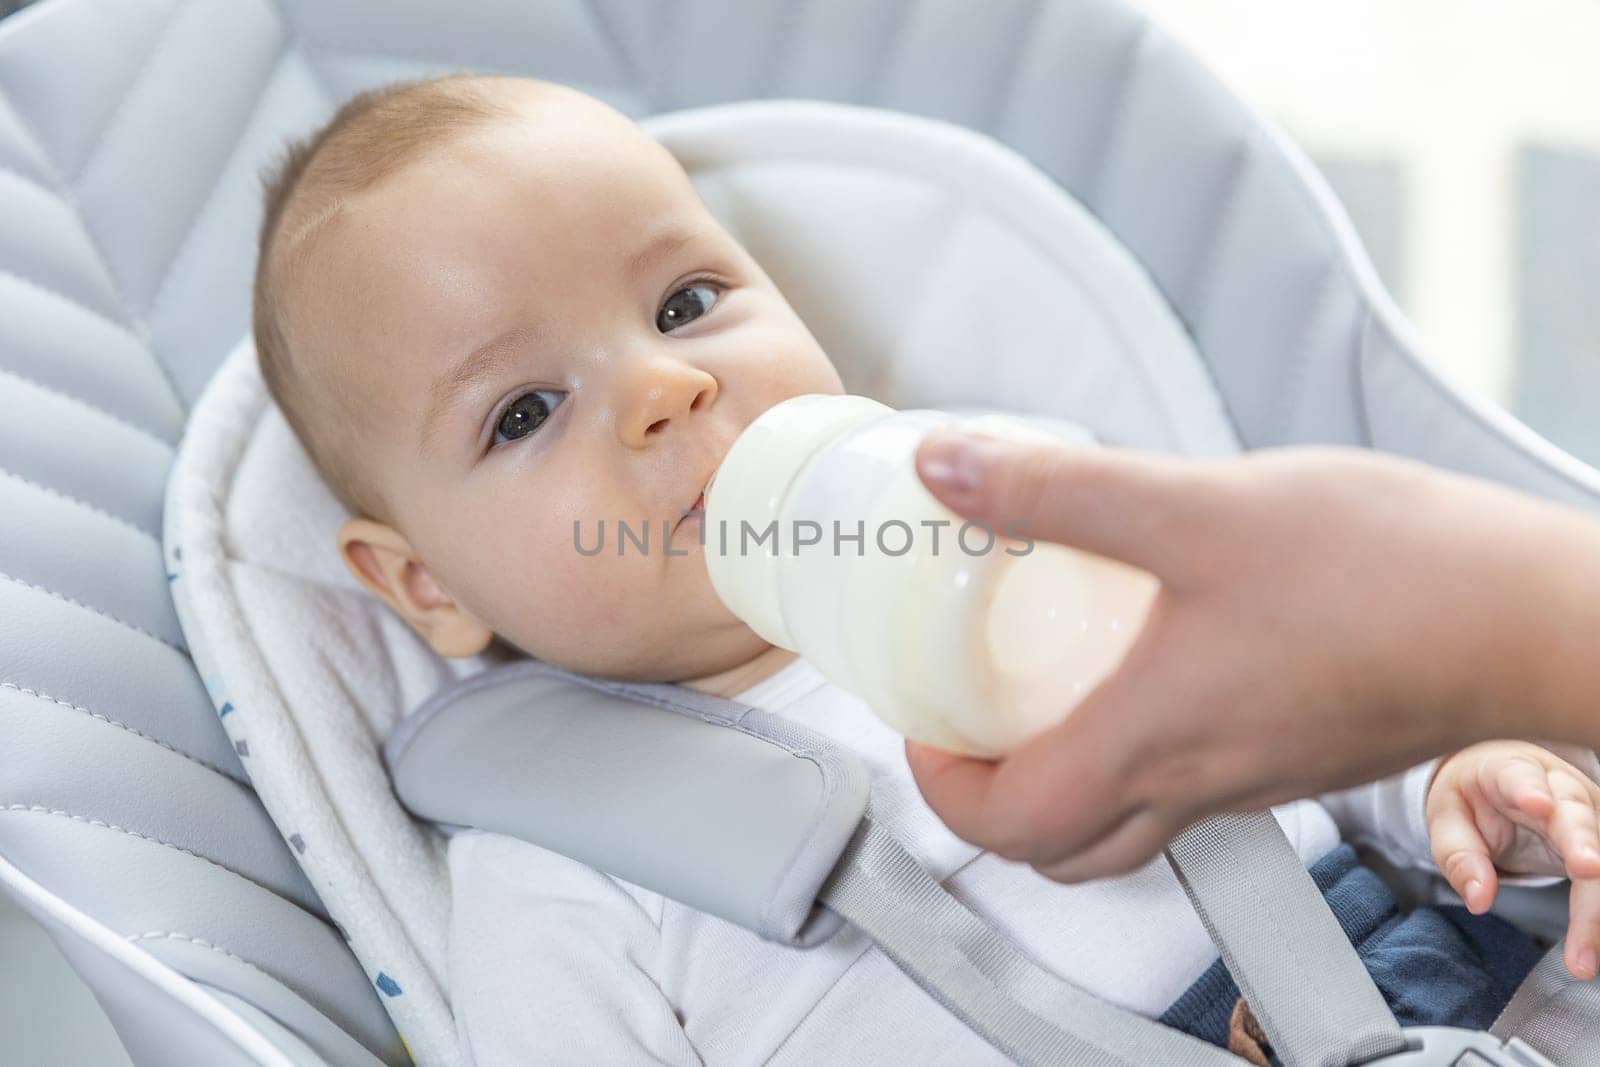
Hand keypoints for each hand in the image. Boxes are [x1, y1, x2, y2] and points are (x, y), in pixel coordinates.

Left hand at [903, 429, 1599, 883]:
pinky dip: (1133, 750)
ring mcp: (1252, 778)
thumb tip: (947, 470)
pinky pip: (1187, 783)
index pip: (1011, 824)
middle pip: (1060, 847)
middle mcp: (1198, 781)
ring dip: (1060, 776)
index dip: (941, 788)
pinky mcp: (1295, 752)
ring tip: (1037, 689)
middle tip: (965, 719)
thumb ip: (1057, 492)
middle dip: (990, 797)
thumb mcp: (1191, 508)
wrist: (1528, 616)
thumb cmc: (1385, 573)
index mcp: (1153, 741)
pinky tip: (1141, 660)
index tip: (919, 725)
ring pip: (1125, 823)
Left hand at [1426, 740, 1599, 979]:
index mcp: (1510, 770)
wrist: (1498, 784)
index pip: (1520, 775)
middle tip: (1587, 870)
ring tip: (1585, 954)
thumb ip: (1459, 856)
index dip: (1530, 789)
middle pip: (1577, 817)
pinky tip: (1597, 946)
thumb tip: (1478, 900)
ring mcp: (1590, 812)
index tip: (1538, 804)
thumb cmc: (1472, 799)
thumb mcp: (1447, 820)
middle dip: (1584, 845)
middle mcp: (1560, 787)